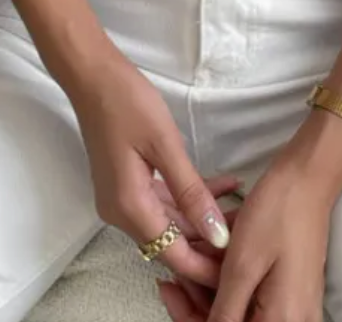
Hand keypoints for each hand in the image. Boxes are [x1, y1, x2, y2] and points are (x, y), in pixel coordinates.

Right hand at [66, 46, 232, 286]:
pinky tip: (222, 186)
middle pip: (170, 243)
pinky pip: (162, 202)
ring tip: (242, 207)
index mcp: (129, 207)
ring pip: (169, 222)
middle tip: (249, 230)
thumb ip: (191, 192)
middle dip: (209, 241)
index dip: (205, 267)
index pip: (172, 255)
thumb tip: (216, 234)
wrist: (93, 74)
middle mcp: (121, 212)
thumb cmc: (127, 102)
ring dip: (202, 218)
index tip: (239, 264)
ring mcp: (122, 198)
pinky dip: (189, 198)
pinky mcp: (126, 183)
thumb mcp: (165, 144)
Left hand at [158, 111, 341, 321]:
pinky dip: (229, 280)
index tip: (168, 288)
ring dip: (210, 289)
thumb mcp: (242, 265)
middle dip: (198, 302)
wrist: (309, 179)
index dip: (188, 317)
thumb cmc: (278, 216)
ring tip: (191, 254)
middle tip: (175, 270)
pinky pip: (253, 297)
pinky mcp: (289, 290)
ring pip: (240, 311)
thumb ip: (223, 311)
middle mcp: (290, 321)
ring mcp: (291, 306)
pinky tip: (212, 252)